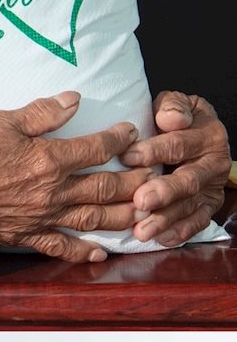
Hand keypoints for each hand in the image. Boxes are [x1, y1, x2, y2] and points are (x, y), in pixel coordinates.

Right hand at [0, 92, 142, 260]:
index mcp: (47, 159)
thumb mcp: (1, 119)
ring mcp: (43, 216)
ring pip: (94, 218)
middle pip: (105, 187)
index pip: (94, 148)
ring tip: (144, 211)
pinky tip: (103, 252)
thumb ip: (41, 112)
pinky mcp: (28, 234)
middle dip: (134, 181)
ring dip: (123, 215)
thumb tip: (73, 99)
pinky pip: (63, 246)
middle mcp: (53, 191)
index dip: (117, 139)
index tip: (131, 133)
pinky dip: (85, 251)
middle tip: (154, 175)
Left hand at [120, 91, 231, 245]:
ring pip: (190, 206)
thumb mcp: (176, 103)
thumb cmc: (175, 116)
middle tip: (140, 201)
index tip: (128, 157)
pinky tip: (161, 239)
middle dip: (163, 192)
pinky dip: (180, 232)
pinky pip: (197, 222)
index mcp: (207, 135)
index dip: (154, 150)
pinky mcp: (208, 206)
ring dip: (166, 219)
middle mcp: (213, 164)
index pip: (179, 144)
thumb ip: (173, 106)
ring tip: (143, 229)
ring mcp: (212, 188)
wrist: (197, 130)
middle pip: (187, 181)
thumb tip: (171, 119)